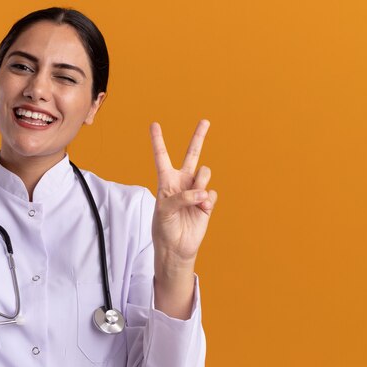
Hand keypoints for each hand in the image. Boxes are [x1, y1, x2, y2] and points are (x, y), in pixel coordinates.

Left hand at [150, 120, 217, 263]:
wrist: (177, 246)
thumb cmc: (164, 227)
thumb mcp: (165, 210)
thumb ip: (182, 197)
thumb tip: (202, 192)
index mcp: (166, 180)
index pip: (162, 156)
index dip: (158, 140)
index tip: (154, 124)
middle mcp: (182, 181)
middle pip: (192, 154)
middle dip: (199, 136)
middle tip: (205, 120)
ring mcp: (196, 189)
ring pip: (205, 172)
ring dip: (200, 183)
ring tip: (195, 199)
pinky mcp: (207, 200)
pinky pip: (212, 191)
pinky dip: (207, 200)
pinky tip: (201, 209)